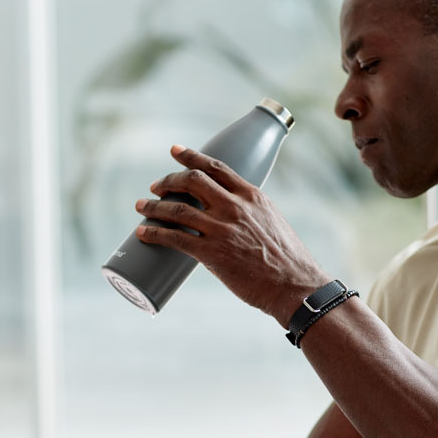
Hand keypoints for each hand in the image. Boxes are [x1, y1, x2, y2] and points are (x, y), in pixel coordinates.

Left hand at [135, 145, 330, 324]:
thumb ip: (250, 212)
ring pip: (177, 209)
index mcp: (251, 196)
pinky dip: (154, 233)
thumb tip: (230, 214)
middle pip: (191, 181)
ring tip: (142, 207)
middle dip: (168, 181)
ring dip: (154, 207)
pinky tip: (143, 232)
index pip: (215, 167)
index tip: (175, 151)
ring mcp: (221, 229)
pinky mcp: (211, 254)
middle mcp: (234, 207)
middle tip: (156, 187)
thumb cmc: (287, 259)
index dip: (191, 157)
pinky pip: (174, 238)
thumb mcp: (271, 221)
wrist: (295, 286)